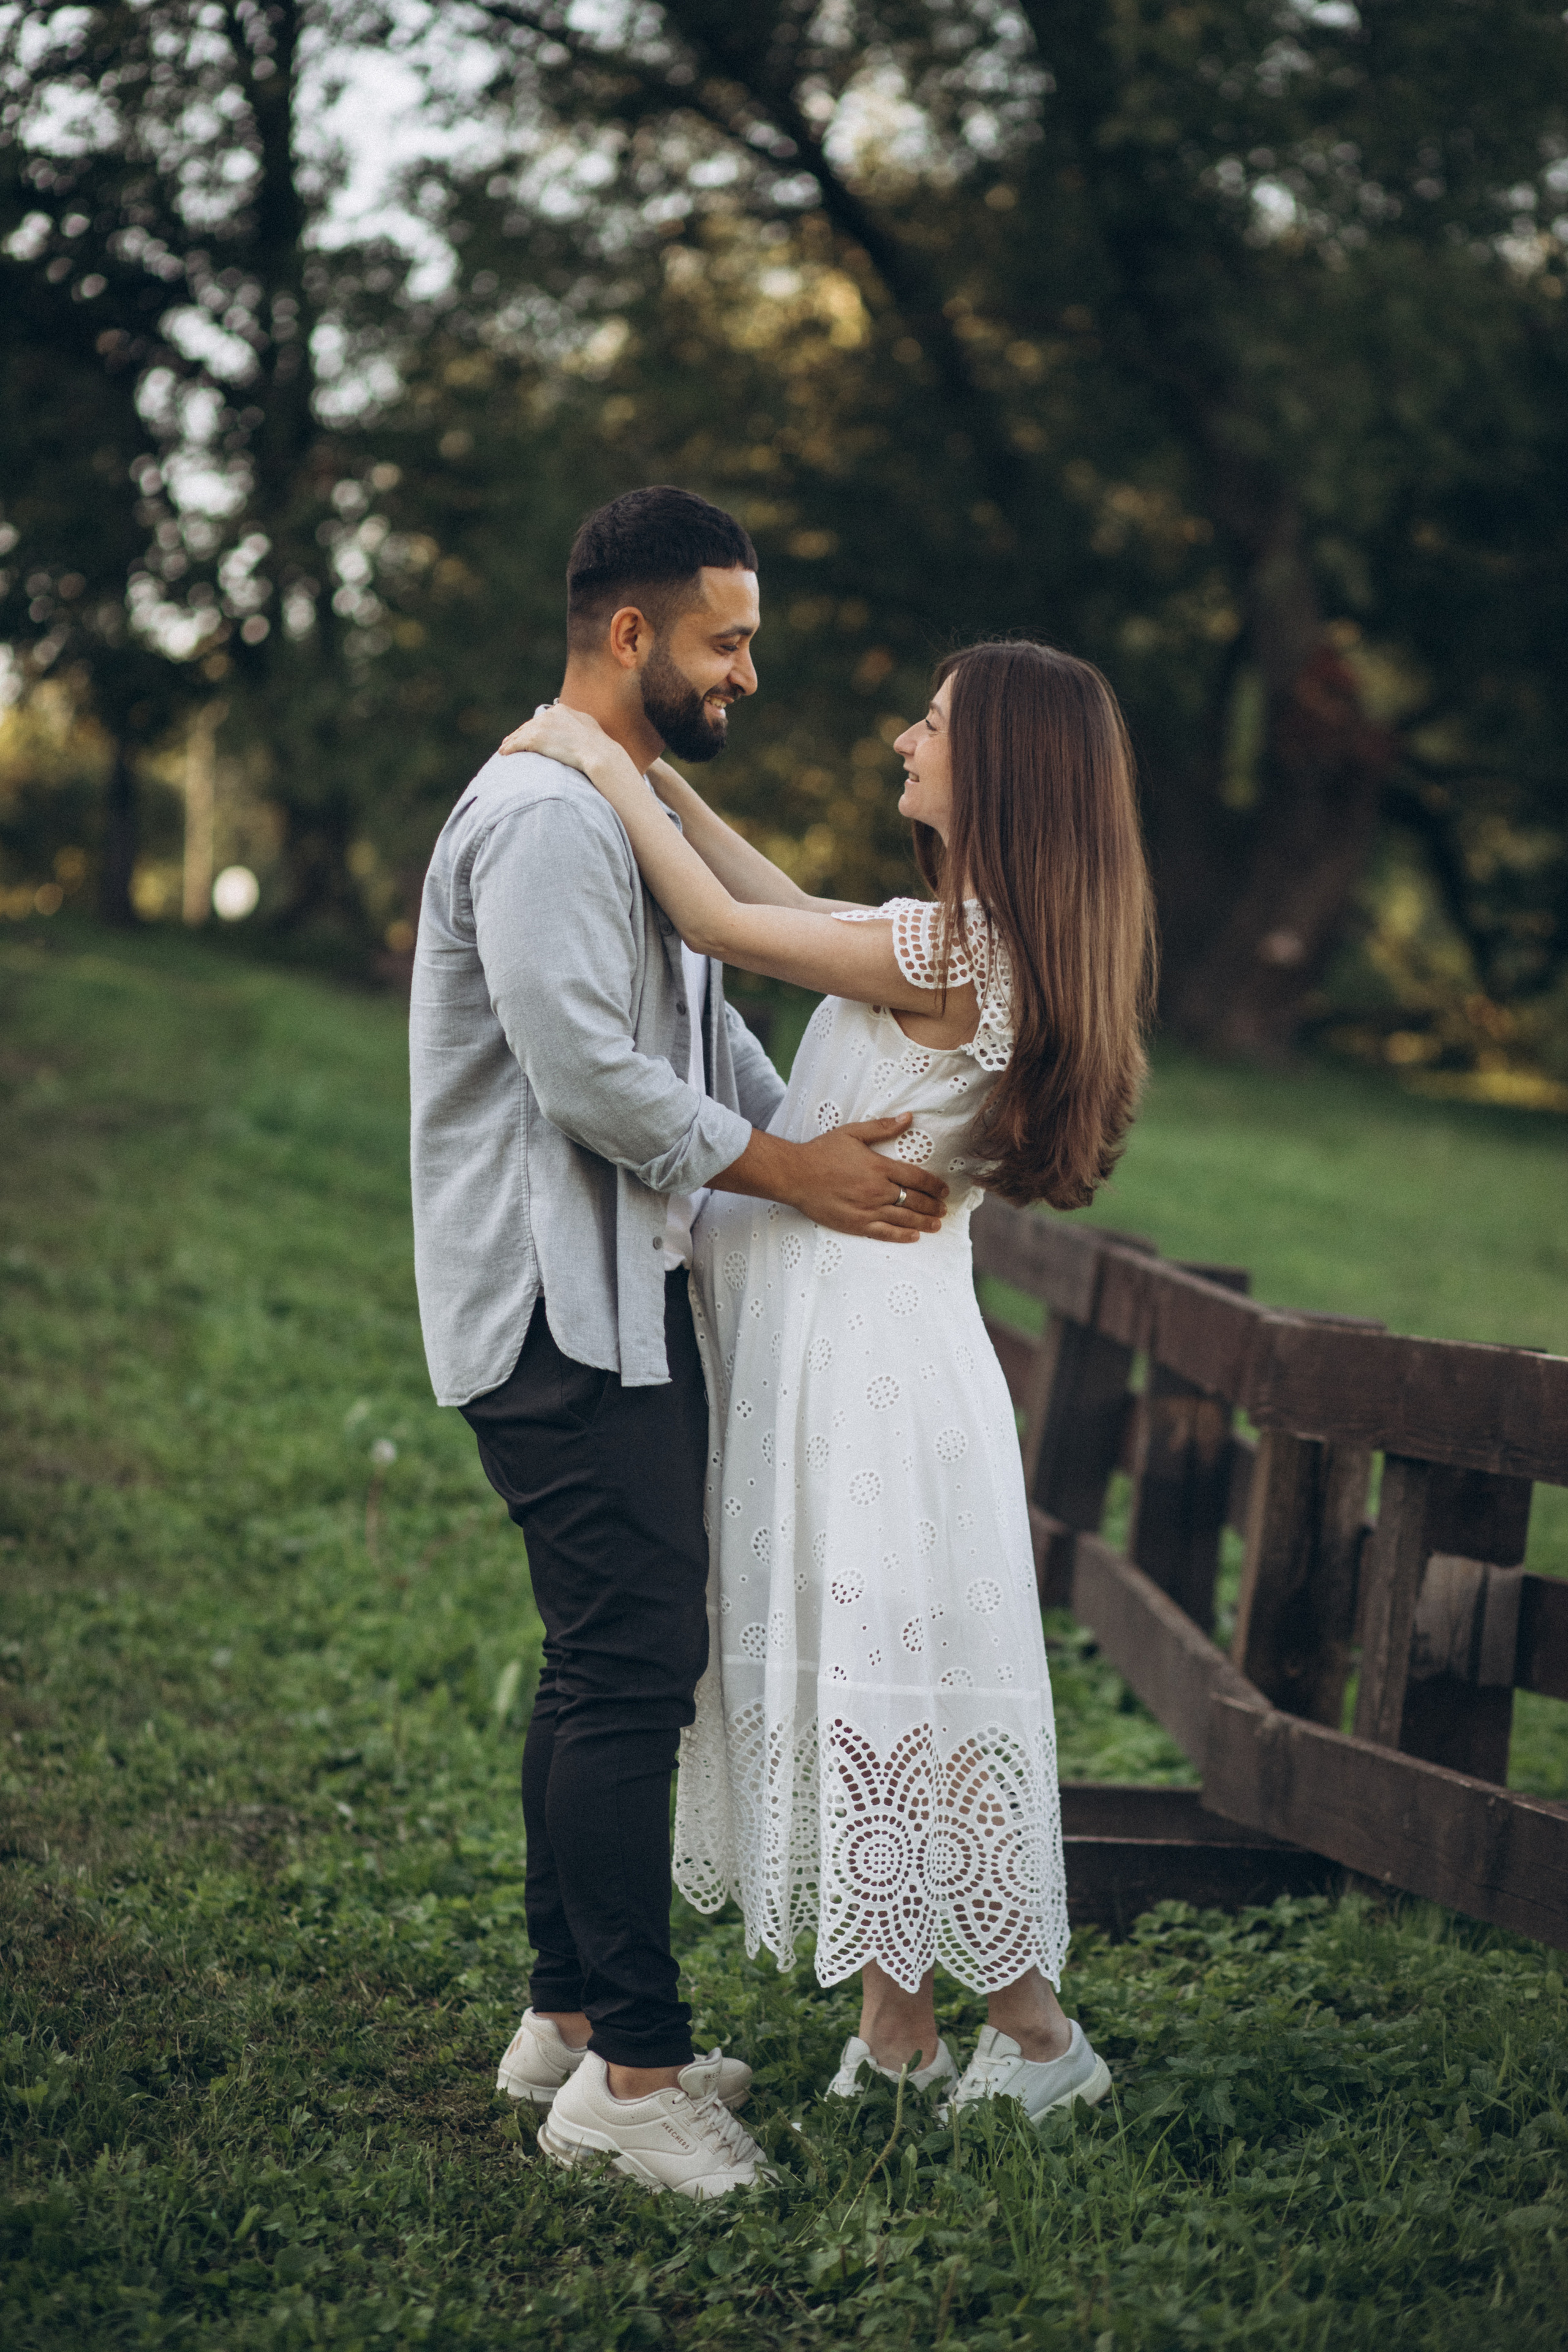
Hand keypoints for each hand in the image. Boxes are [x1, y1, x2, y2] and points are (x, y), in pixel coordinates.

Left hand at [499, 703, 621, 778]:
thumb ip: (578, 723)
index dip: (535, 728)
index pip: (543, 719)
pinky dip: (508, 748)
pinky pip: (516, 744)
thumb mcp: (589, 727)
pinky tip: (503, 753)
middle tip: (511, 741)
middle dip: (520, 734)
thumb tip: (578, 725)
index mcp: (562, 710)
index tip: (529, 734)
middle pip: (529, 725)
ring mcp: (541, 726)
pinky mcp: (534, 739)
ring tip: (504, 748)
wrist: (598, 753)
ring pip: (520, 734)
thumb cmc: (598, 746)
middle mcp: (549, 715)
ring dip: (511, 741)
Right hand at [713, 1115, 946, 1241]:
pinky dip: (901, 1236)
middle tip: (943, 1209)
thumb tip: (909, 1118)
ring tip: (937, 1224)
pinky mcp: (855, 1224)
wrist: (795, 1175)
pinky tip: (914, 1237)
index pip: (916, 1177)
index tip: (943, 1190)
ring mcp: (867, 1210)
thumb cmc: (822, 1152)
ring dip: (923, 1222)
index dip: (933, 1185)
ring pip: (903, 1219)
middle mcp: (877, 1191)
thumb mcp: (852, 1133)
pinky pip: (884, 1233)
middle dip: (932, 1206)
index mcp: (879, 1167)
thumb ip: (883, 1127)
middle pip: (914, 1200)